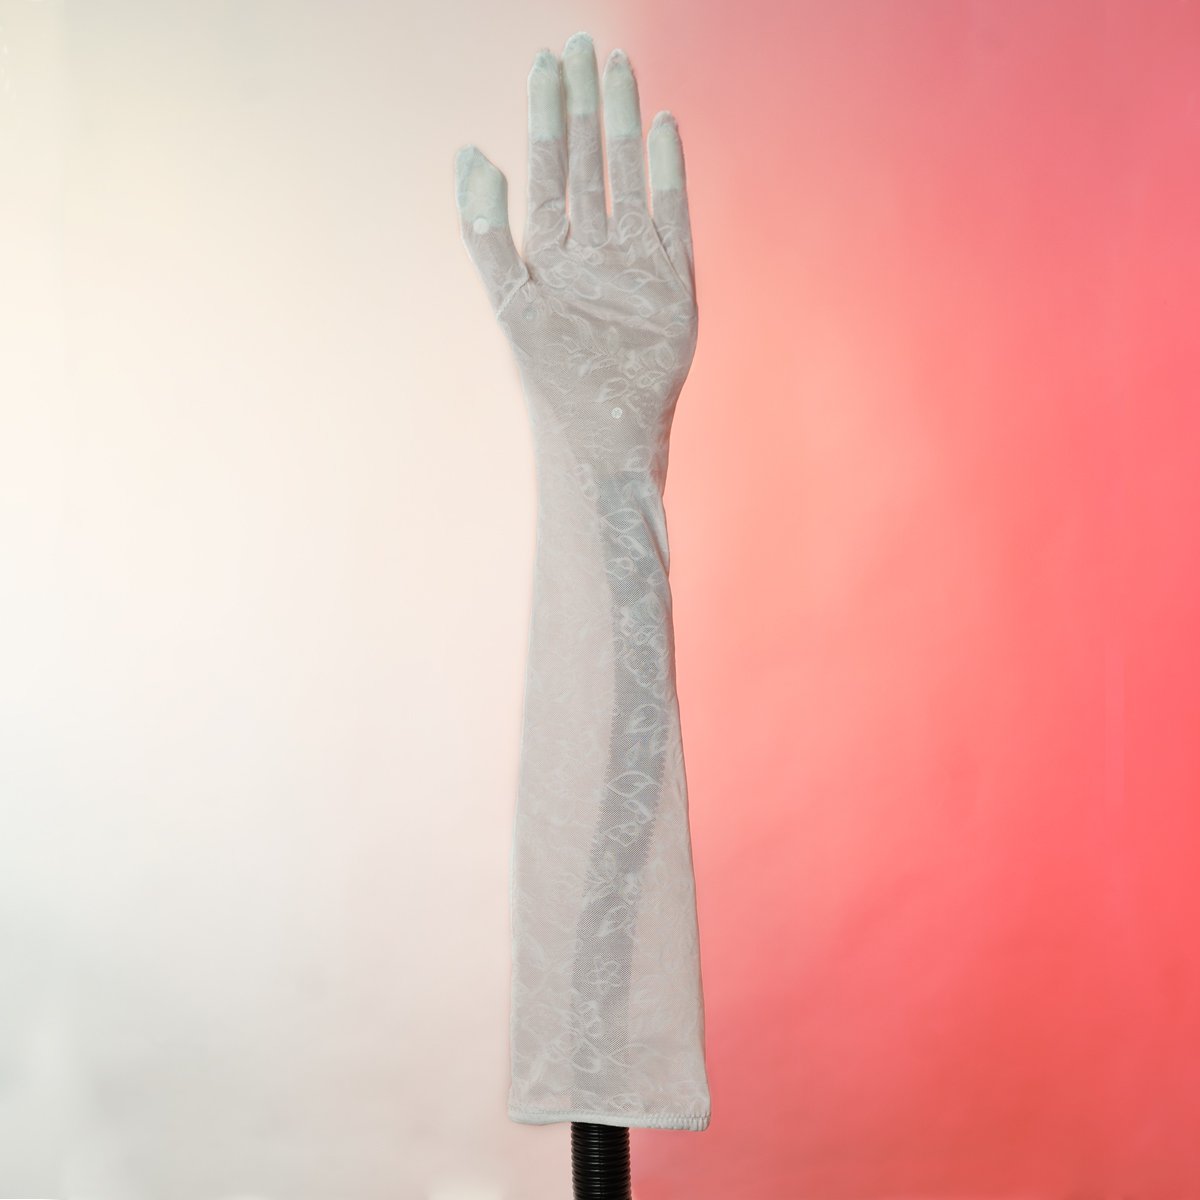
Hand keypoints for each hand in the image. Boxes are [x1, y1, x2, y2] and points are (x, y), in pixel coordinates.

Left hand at [455, 32, 696, 440]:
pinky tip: (662, 127)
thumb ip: (486, 228)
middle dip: (583, 101)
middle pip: (588, 157)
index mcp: (548, 249)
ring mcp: (633, 256)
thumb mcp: (508, 298)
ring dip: (622, 121)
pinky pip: (672, 209)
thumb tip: (471, 153)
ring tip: (619, 68)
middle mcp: (590, 245)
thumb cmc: (550, 377)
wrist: (607, 431)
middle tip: (582, 42)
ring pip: (627, 173)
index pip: (548, 164)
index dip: (545, 112)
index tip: (546, 61)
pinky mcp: (673, 276)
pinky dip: (667, 169)